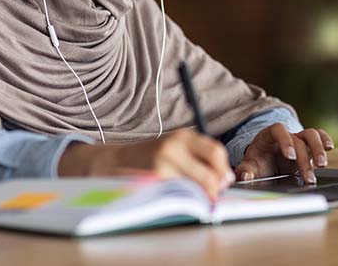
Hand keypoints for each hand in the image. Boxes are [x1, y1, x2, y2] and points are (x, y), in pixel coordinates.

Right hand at [58, 129, 234, 200]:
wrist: (112, 162)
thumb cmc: (148, 157)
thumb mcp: (173, 148)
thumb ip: (197, 157)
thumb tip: (224, 178)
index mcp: (182, 136)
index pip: (215, 151)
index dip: (223, 169)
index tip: (224, 181)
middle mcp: (173, 146)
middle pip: (209, 172)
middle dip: (216, 188)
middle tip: (215, 196)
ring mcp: (162, 163)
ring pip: (196, 186)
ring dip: (201, 196)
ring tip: (197, 199)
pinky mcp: (154, 180)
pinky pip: (179, 194)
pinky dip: (184, 200)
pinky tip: (181, 200)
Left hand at [235, 124, 333, 183]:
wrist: (265, 163)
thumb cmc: (258, 163)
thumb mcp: (250, 166)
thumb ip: (245, 170)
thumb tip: (245, 175)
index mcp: (268, 136)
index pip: (278, 130)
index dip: (285, 140)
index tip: (290, 156)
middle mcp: (286, 136)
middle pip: (298, 138)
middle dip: (305, 158)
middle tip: (308, 177)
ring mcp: (298, 139)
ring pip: (311, 135)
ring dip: (318, 149)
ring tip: (322, 166)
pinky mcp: (308, 146)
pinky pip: (319, 136)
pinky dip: (325, 139)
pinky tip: (330, 148)